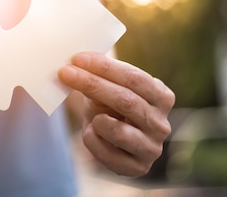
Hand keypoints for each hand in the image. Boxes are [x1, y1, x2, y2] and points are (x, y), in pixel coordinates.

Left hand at [58, 52, 174, 176]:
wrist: (108, 138)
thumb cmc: (107, 105)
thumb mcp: (106, 87)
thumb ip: (98, 76)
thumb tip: (77, 63)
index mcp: (161, 97)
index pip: (135, 78)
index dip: (105, 67)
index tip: (77, 58)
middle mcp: (161, 123)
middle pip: (126, 100)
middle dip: (92, 84)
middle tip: (65, 73)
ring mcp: (151, 148)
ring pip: (119, 131)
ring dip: (96, 120)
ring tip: (91, 116)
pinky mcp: (137, 168)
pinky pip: (108, 154)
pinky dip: (92, 140)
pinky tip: (90, 133)